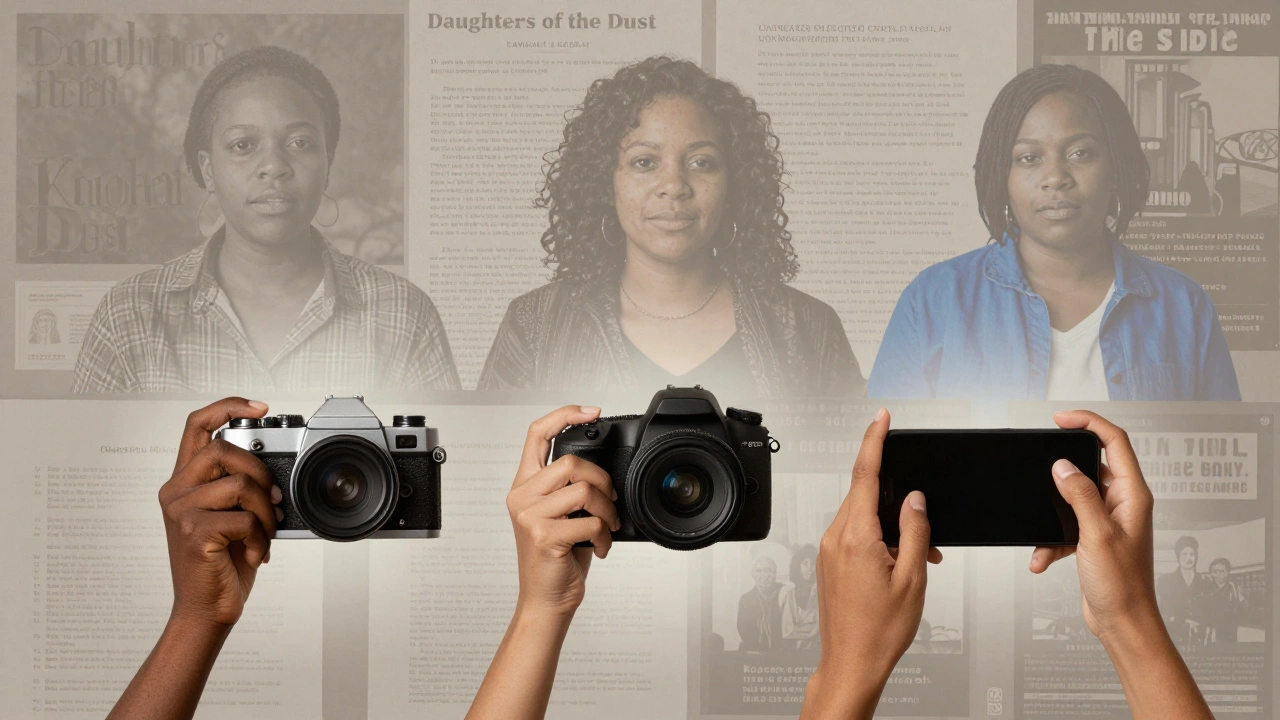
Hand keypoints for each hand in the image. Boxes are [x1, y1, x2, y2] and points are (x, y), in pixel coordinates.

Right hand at [158, 398, 280, 628]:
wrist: (207, 610)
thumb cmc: (222, 564)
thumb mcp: (230, 516)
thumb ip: (238, 487)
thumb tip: (274, 470)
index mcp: (184, 483)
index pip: (196, 427)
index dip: (226, 408)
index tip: (260, 408)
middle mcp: (175, 493)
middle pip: (223, 450)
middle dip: (260, 472)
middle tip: (273, 500)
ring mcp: (181, 512)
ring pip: (240, 484)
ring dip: (265, 512)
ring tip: (263, 534)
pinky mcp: (195, 533)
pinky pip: (244, 518)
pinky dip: (260, 537)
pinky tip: (255, 553)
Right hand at [506, 405, 620, 616]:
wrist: (545, 600)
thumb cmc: (556, 558)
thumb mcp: (559, 515)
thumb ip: (569, 488)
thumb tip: (602, 471)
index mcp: (524, 485)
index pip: (537, 433)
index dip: (564, 414)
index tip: (592, 412)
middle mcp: (521, 496)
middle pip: (571, 462)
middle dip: (603, 481)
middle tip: (610, 502)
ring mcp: (530, 515)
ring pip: (584, 490)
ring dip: (607, 511)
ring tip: (606, 528)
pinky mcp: (544, 535)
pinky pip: (590, 522)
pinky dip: (604, 536)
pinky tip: (599, 546)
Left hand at [802, 409, 940, 718]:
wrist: (851, 663)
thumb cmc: (879, 631)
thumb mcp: (913, 577)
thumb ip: (915, 530)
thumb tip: (915, 499)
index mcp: (856, 536)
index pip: (865, 473)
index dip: (874, 440)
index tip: (881, 418)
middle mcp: (835, 538)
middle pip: (866, 496)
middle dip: (897, 503)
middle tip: (922, 531)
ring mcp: (827, 550)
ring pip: (862, 517)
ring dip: (890, 527)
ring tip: (913, 559)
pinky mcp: (827, 562)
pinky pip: (854, 535)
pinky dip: (878, 540)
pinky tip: (896, 564)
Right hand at [1029, 410, 1158, 642]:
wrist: (1123, 622)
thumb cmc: (1122, 585)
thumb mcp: (1096, 534)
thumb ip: (1079, 495)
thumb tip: (1062, 466)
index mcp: (1132, 495)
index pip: (1115, 443)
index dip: (1089, 423)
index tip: (1061, 419)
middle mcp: (1123, 503)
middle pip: (1091, 466)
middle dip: (1062, 468)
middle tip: (1041, 460)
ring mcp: (1108, 520)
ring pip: (1073, 497)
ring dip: (1053, 511)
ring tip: (1043, 529)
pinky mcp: (1093, 537)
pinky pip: (1066, 524)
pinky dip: (1051, 539)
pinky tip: (1043, 557)